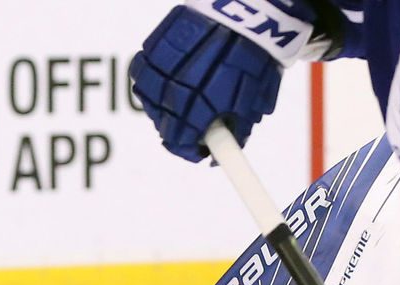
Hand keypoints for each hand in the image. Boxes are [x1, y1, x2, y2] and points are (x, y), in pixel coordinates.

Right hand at [130, 2, 335, 161]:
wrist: (247, 12)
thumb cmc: (254, 59)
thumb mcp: (253, 101)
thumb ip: (236, 131)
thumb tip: (222, 155)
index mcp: (195, 109)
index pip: (179, 143)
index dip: (191, 151)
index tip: (201, 152)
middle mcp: (171, 91)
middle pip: (163, 124)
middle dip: (180, 129)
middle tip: (197, 125)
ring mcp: (159, 67)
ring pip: (150, 99)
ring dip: (164, 105)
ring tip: (185, 97)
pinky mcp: (153, 45)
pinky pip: (144, 71)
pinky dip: (155, 79)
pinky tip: (170, 77)